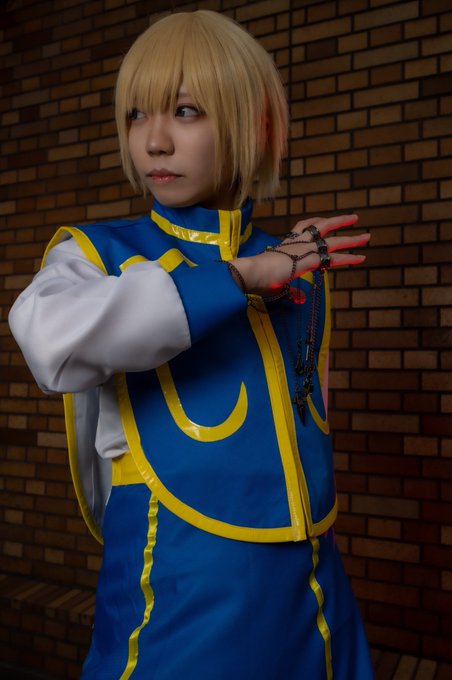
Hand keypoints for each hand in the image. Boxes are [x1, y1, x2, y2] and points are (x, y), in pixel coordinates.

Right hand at [229, 214, 369, 297]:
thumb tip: (300, 298)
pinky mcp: (310, 260)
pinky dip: (349, 257)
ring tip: (367, 236)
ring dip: (351, 238)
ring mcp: (304, 249)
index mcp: (286, 244)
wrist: (250, 273)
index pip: (302, 228)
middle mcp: (297, 243)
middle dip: (338, 222)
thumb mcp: (276, 283)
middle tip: (354, 218)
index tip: (324, 221)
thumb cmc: (257, 278)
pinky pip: (334, 258)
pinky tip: (362, 257)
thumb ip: (292, 290)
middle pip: (321, 226)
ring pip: (333, 239)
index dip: (315, 224)